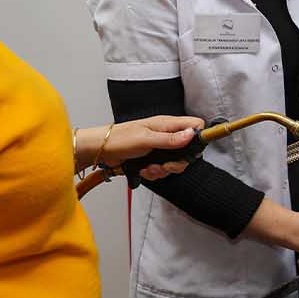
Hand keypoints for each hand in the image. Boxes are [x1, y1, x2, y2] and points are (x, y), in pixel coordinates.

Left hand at [86, 116, 204, 178]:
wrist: (100, 150)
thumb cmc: (119, 138)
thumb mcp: (146, 139)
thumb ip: (170, 139)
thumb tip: (191, 135)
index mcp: (167, 124)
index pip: (194, 126)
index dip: (198, 137)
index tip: (191, 150)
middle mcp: (166, 135)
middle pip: (187, 150)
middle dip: (177, 162)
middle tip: (166, 165)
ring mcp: (160, 147)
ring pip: (175, 162)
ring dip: (163, 170)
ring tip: (150, 168)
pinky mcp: (153, 158)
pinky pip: (163, 169)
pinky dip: (154, 173)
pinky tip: (144, 170)